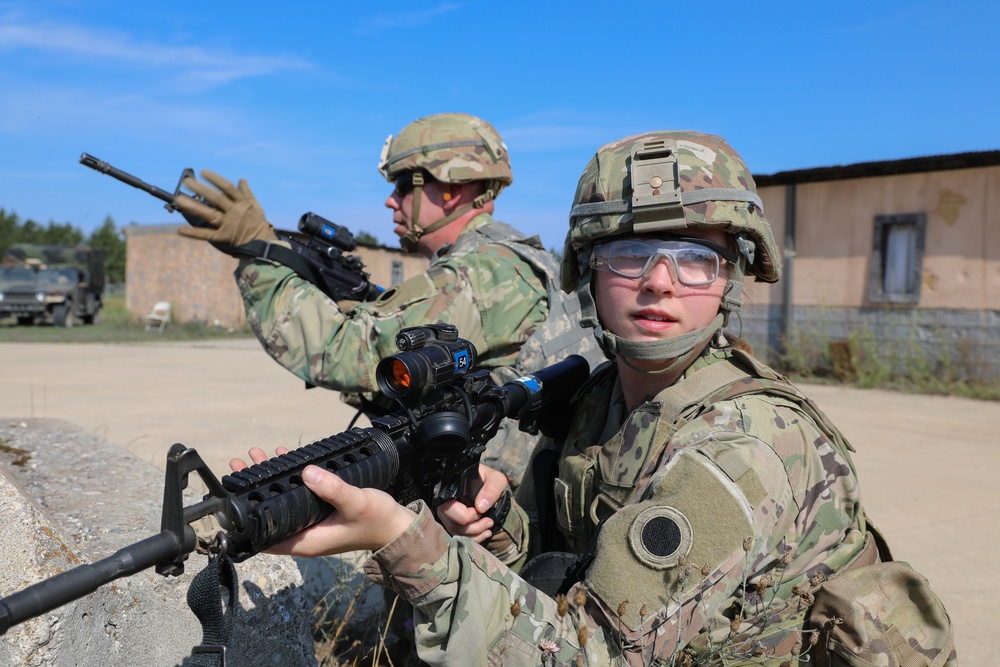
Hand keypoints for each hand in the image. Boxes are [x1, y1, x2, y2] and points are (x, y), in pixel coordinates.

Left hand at [175, 169, 277, 246]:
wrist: (264, 245)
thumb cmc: (258, 224)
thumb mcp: (256, 207)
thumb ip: (247, 193)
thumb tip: (241, 180)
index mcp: (242, 204)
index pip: (227, 188)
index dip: (215, 179)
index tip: (203, 172)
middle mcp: (234, 213)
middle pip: (215, 199)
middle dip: (201, 189)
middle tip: (186, 182)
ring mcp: (228, 225)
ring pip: (209, 214)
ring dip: (193, 206)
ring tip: (178, 199)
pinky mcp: (223, 238)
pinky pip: (206, 235)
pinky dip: (193, 233)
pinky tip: (180, 230)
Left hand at [230, 448, 416, 555]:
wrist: (398, 528)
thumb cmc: (378, 521)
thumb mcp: (356, 503)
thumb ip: (332, 489)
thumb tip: (307, 473)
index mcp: (307, 541)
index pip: (265, 537)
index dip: (246, 518)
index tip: (236, 494)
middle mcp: (305, 535)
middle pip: (269, 516)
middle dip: (254, 492)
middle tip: (242, 467)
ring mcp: (312, 524)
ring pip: (282, 504)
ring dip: (269, 481)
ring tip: (257, 457)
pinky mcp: (321, 514)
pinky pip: (298, 497)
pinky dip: (289, 480)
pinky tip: (286, 460)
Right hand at [436, 464, 509, 542]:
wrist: (489, 488)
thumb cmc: (489, 481)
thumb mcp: (495, 479)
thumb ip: (491, 489)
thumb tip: (481, 507)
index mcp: (451, 489)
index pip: (448, 507)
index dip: (464, 515)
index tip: (480, 512)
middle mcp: (445, 503)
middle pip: (451, 523)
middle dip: (472, 527)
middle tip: (489, 522)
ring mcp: (448, 515)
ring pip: (455, 532)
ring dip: (475, 534)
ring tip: (489, 526)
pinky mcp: (454, 525)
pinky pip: (459, 537)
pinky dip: (473, 539)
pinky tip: (485, 533)